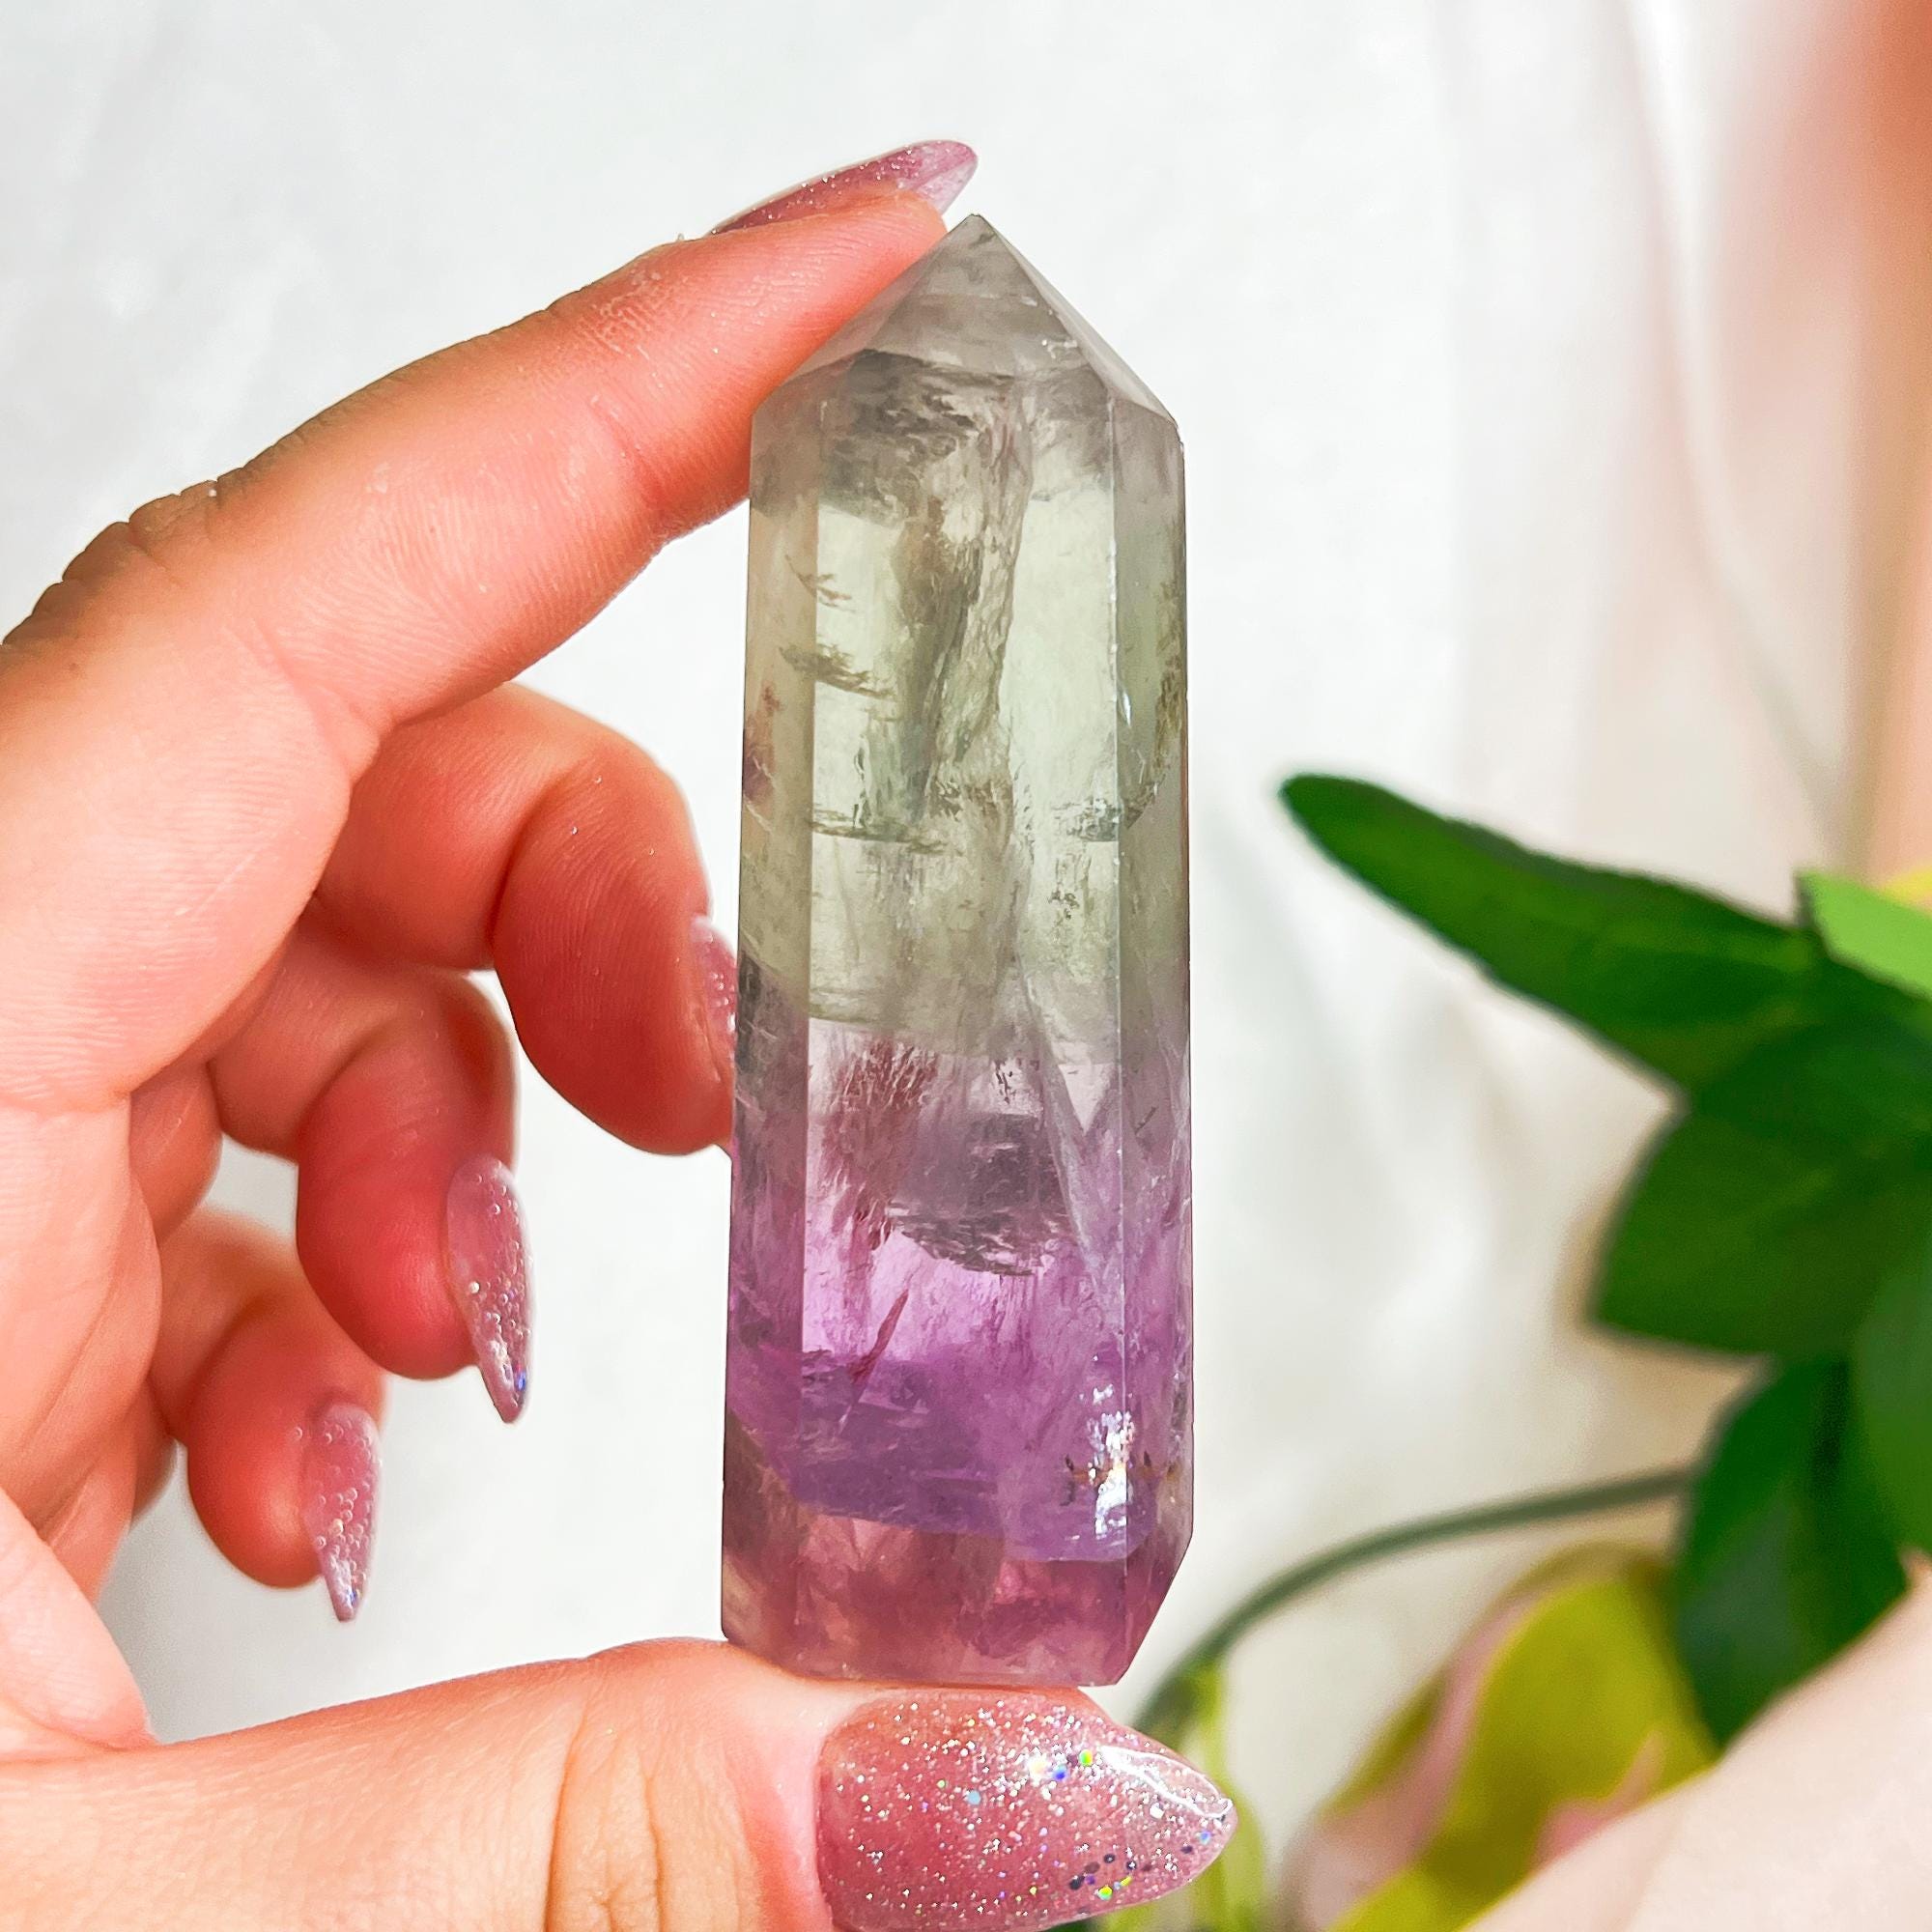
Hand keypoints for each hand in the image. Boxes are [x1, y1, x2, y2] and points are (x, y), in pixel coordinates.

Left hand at [0, 142, 1233, 1930]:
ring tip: (491, 1328)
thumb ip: (586, 1825)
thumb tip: (1023, 1788)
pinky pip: (246, 1102)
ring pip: (311, 912)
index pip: (288, 602)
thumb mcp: (111, 1919)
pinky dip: (381, 1224)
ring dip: (489, 1086)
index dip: (616, 391)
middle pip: (335, 728)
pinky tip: (356, 1426)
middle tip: (727, 1082)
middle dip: (601, 868)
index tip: (866, 266)